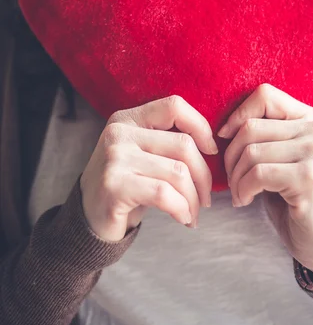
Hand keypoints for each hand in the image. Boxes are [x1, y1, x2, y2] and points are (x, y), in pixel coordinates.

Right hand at [80, 96, 217, 240]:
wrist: (87, 218)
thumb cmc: (126, 185)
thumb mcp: (143, 155)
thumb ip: (168, 143)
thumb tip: (212, 148)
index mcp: (128, 118)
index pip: (174, 106)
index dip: (200, 126)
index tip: (211, 151)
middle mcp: (119, 132)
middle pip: (183, 145)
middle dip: (203, 176)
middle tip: (205, 198)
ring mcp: (115, 157)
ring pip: (178, 172)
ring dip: (193, 198)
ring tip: (193, 212)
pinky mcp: (114, 185)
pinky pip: (164, 194)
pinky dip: (181, 209)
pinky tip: (183, 218)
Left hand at [219, 84, 312, 283]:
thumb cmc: (295, 198)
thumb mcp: (282, 157)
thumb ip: (265, 134)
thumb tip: (222, 126)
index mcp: (311, 118)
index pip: (265, 95)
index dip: (237, 114)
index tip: (224, 138)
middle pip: (251, 126)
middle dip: (230, 156)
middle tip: (232, 179)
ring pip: (251, 151)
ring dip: (235, 177)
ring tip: (239, 192)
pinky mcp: (309, 178)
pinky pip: (257, 174)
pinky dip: (242, 189)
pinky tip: (244, 201)